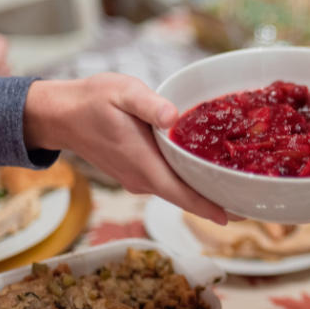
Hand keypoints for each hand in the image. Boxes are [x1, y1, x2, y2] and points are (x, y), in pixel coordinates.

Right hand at [23, 73, 228, 224]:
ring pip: (176, 192)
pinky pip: (167, 184)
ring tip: (234, 191)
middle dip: (215, 203)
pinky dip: (187, 184)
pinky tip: (203, 175)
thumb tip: (173, 117)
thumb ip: (148, 104)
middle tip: (249, 204)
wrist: (60, 114)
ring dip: (202, 194)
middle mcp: (142, 179)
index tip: (233, 216)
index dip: (208, 207)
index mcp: (142, 163)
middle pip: (184, 198)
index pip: (181, 193)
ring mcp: (137, 180)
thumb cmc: (91, 101)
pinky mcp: (135, 174)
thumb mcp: (122, 92)